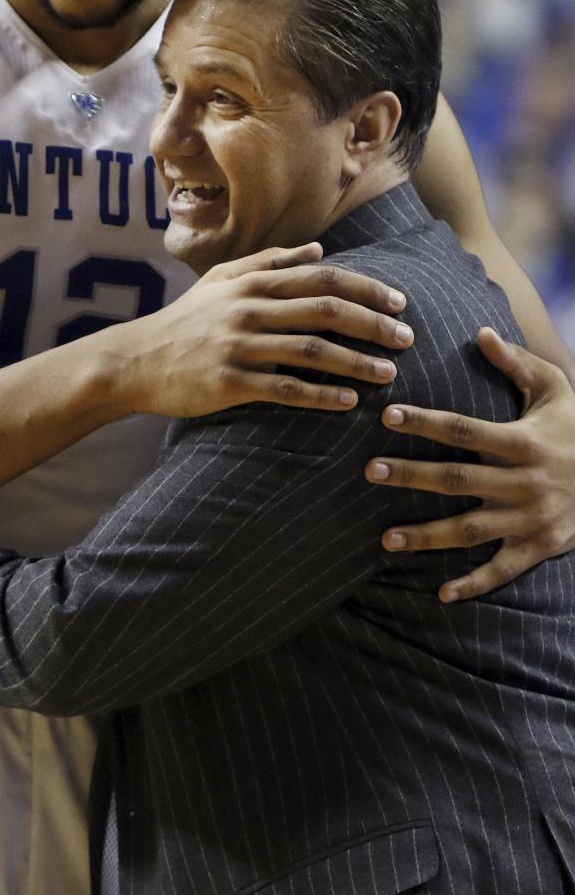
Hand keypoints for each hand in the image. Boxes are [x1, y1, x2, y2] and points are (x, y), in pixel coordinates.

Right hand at [123, 242, 412, 416]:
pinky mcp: (229, 382)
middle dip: (373, 324)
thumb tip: (319, 250)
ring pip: (311, 351)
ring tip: (389, 374)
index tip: (400, 302)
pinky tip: (348, 402)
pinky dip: (320, 395)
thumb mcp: (221, 281)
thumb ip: (270, 262)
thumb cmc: (185, 320)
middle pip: (325, 311)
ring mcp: (239, 346)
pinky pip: (284, 389)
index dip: (366, 289)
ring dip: (356, 362)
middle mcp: (248, 309)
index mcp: (252, 283)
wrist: (136, 360)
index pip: (322, 278)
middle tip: (407, 338)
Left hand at [365, 327, 574, 601]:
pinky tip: (441, 593)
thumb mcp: (556, 388)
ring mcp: (530, 519)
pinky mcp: (539, 546)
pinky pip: (503, 570)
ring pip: (471, 530)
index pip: (464, 430)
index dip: (425, 422)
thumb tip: (480, 331)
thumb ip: (516, 363)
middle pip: (458, 479)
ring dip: (428, 536)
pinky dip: (474, 584)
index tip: (387, 415)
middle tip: (369, 471)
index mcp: (523, 442)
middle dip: (412, 476)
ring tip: (386, 539)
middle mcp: (524, 483)